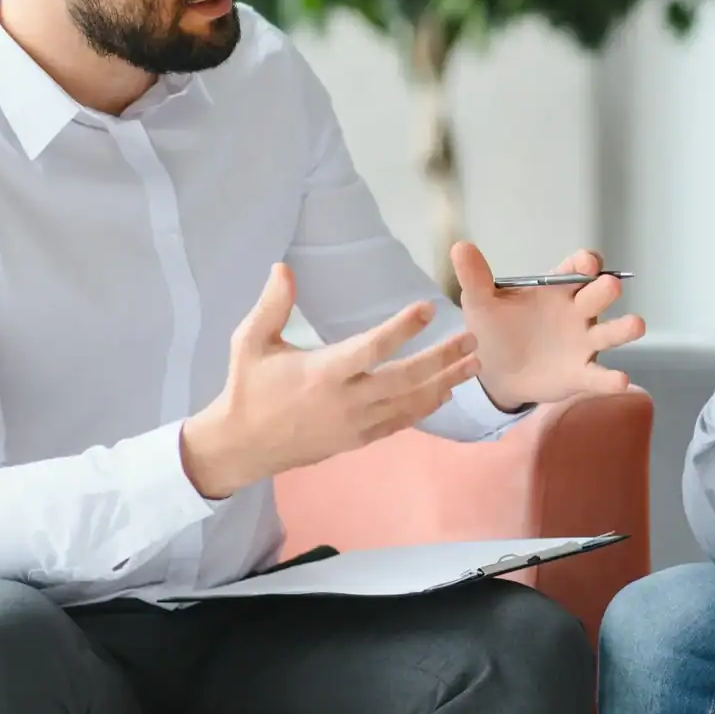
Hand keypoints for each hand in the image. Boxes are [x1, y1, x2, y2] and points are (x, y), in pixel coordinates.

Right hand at [180, 264, 482, 497]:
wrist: (242, 446)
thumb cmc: (248, 388)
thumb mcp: (250, 342)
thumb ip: (272, 305)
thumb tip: (284, 267)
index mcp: (322, 373)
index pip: (371, 348)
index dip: (402, 328)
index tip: (428, 307)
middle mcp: (346, 401)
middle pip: (405, 379)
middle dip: (442, 358)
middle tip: (472, 338)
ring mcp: (355, 424)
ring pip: (410, 404)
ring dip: (444, 383)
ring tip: (473, 364)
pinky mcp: (357, 440)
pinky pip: (400, 424)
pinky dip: (425, 408)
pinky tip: (444, 392)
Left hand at [455, 242, 644, 410]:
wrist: (493, 370)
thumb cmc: (495, 328)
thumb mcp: (481, 302)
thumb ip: (475, 278)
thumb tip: (460, 247)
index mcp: (556, 290)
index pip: (579, 269)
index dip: (586, 263)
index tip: (586, 263)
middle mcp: (577, 313)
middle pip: (599, 295)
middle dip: (606, 289)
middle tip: (608, 287)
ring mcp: (583, 344)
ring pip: (611, 332)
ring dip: (624, 328)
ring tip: (635, 325)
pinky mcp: (581, 374)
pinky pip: (600, 376)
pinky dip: (612, 379)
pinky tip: (619, 380)